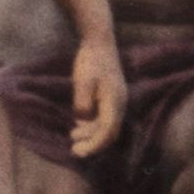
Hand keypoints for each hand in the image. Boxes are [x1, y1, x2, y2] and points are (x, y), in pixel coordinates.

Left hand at [68, 31, 125, 158]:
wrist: (100, 42)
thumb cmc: (90, 61)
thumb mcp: (82, 82)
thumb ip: (82, 103)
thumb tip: (82, 120)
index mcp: (114, 102)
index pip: (107, 131)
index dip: (94, 145)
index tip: (79, 152)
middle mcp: (120, 104)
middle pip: (110, 132)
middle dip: (93, 143)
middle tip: (74, 149)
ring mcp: (117, 101)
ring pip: (107, 126)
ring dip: (91, 134)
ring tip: (73, 136)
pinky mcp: (112, 97)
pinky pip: (105, 117)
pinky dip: (93, 125)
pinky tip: (79, 124)